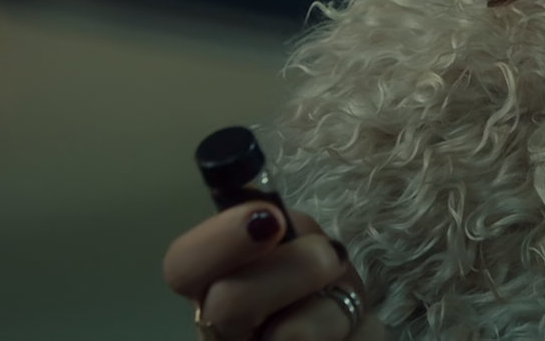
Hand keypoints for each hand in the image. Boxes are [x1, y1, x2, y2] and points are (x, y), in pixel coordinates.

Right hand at [165, 203, 388, 340]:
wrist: (349, 334)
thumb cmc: (320, 289)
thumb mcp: (304, 248)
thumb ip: (286, 232)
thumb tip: (270, 216)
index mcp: (214, 292)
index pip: (182, 266)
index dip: (218, 241)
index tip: (268, 219)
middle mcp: (222, 333)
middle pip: (227, 304)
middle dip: (290, 269)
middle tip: (327, 257)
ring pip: (292, 334)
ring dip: (336, 306)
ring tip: (341, 306)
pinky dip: (362, 332)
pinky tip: (352, 333)